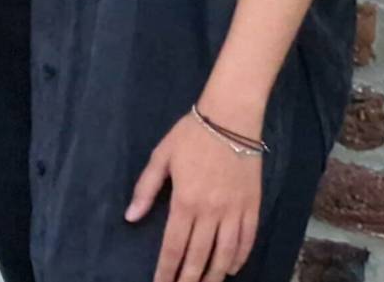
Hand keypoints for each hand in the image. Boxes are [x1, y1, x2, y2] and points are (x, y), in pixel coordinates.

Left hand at [125, 112, 262, 281]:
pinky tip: (231, 268)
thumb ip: (145, 189)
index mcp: (185, 201)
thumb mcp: (161, 156)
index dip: (166, 269)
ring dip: (215, 275)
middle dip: (189, 279)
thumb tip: (130, 217)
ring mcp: (235, 210)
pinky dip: (240, 257)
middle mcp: (211, 211)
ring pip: (225, 253)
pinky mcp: (253, 206)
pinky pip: (247, 239)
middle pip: (199, 256)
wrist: (231, 118)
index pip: (173, 245)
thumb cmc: (191, 135)